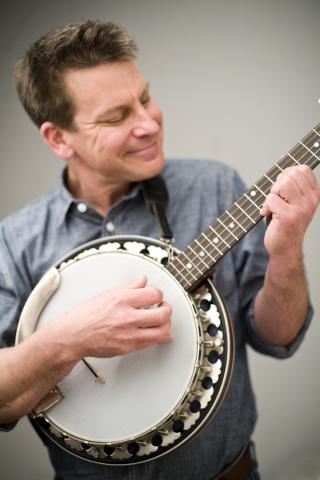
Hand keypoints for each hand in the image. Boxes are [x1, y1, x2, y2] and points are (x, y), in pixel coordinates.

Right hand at [45, 275, 172, 360]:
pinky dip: (157, 336)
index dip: (159, 294)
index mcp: (122, 300)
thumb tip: (143, 280)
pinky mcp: (128, 347)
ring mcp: (128, 334)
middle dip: (167, 309)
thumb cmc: (87, 315)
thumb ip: (130, 287)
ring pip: (162, 332)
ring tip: (162, 321)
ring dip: (167, 325)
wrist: (74, 335)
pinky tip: (153, 331)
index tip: (156, 296)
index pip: (154, 294)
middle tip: (164, 308)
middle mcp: (127, 317)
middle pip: (163, 314)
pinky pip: (151, 343)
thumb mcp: (108, 294)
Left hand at [260, 165, 319, 259]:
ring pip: (282, 184)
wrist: (285, 248)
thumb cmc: (285, 222)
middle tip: (277, 199)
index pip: (302, 169)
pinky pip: (271, 199)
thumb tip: (285, 169)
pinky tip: (269, 215)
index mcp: (314, 194)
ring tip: (274, 206)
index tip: (282, 188)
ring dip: (272, 194)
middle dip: (278, 184)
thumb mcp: (294, 201)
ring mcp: (301, 208)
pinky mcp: (289, 216)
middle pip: (291, 174)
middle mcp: (311, 200)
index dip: (287, 174)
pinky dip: (265, 206)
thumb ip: (292, 185)